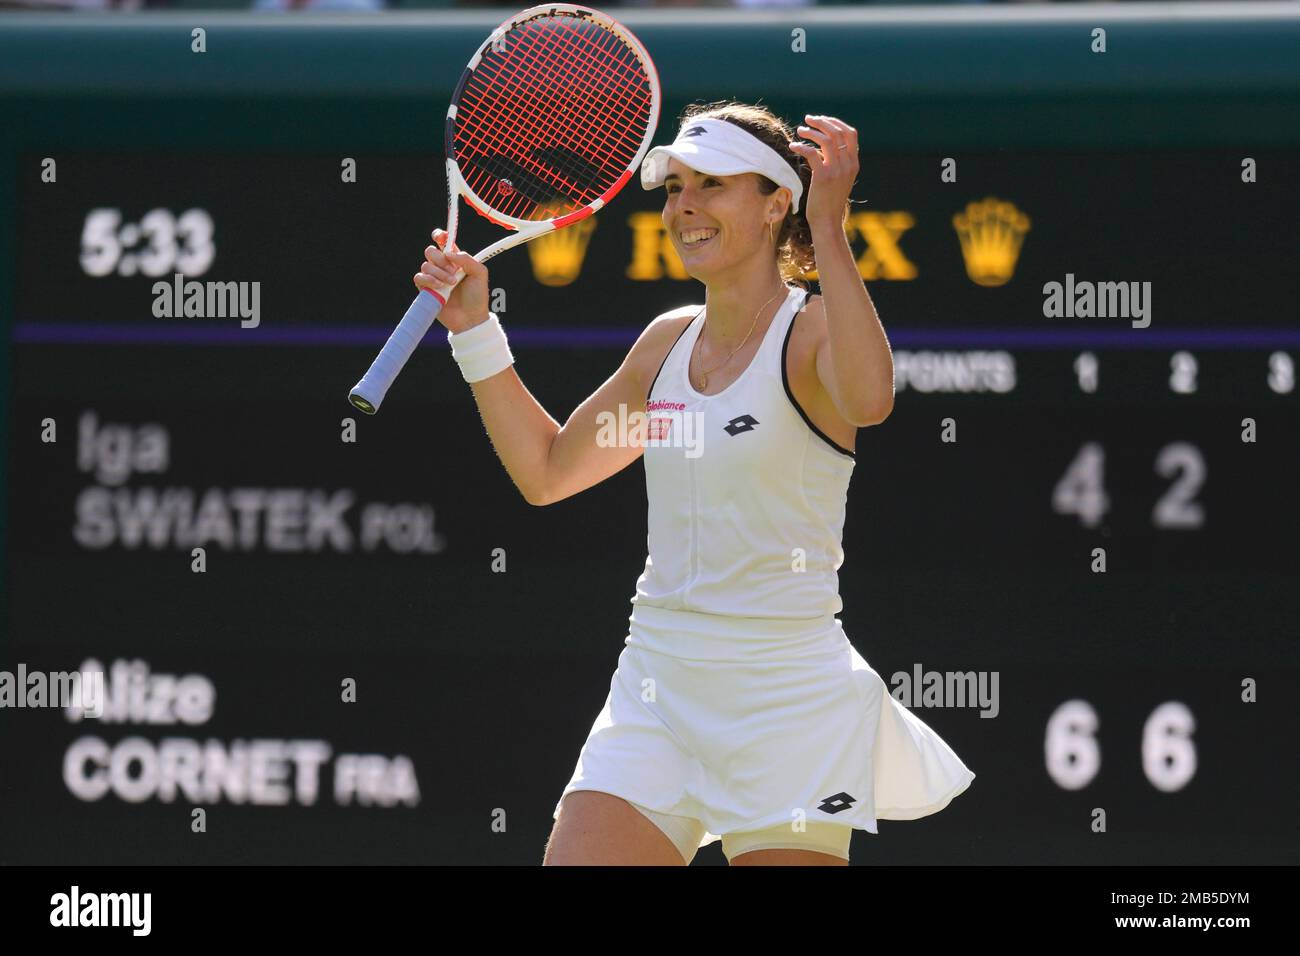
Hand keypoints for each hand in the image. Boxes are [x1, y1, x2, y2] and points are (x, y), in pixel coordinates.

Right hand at [415, 229, 490, 332]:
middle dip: (441, 259)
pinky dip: (429, 280)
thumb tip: (449, 253)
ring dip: (439, 273)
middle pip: (431, 251)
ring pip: (426, 264)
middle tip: (453, 271)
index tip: (439, 237)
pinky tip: (439, 286)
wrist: (470, 318)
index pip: (443, 243)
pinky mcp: (426, 289)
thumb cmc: (477, 297)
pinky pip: (419, 277)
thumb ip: (467, 259)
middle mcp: (442, 267)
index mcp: (455, 260)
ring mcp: (433, 278)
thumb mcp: (480, 274)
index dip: (439, 236)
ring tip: (451, 284)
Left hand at [788, 114, 857, 231]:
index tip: (822, 120)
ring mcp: (837, 170)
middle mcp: (848, 164)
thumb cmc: (829, 201)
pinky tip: (793, 146)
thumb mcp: (839, 180)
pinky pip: (812, 153)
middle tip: (808, 119)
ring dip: (811, 131)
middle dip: (822, 122)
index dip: (836, 122)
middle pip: (838, 132)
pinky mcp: (823, 176)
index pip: (850, 133)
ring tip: (800, 131)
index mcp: (854, 163)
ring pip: (826, 139)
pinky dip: (801, 146)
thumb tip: (822, 148)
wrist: (827, 221)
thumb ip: (836, 163)